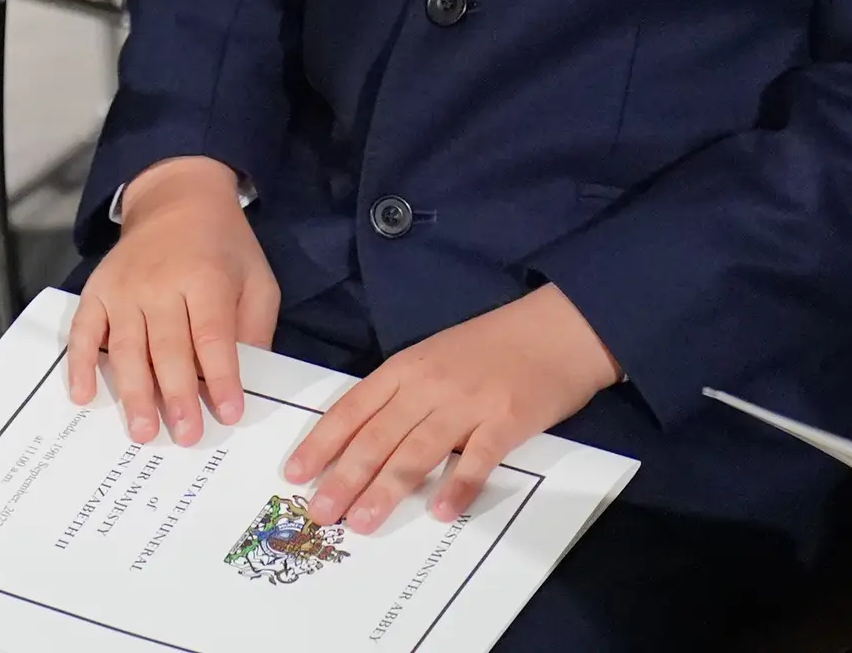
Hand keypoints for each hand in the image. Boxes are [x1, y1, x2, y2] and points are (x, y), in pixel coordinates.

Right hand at [64, 158, 277, 446]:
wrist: (177, 198)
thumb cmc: (223, 247)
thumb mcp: (256, 278)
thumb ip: (254, 328)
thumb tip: (246, 381)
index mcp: (204, 277)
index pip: (212, 336)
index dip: (220, 378)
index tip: (228, 414)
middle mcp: (159, 283)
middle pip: (167, 347)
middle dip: (177, 395)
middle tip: (185, 436)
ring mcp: (123, 288)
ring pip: (127, 347)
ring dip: (133, 392)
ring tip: (142, 432)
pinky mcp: (97, 291)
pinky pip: (83, 330)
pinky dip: (80, 364)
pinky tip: (83, 396)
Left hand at [280, 285, 616, 532]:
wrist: (557, 328)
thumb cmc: (491, 346)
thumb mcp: (434, 357)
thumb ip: (403, 395)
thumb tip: (363, 440)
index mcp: (406, 368)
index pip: (353, 408)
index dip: (322, 442)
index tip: (295, 473)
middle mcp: (429, 386)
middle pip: (377, 436)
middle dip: (344, 477)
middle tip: (319, 512)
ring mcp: (468, 403)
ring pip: (418, 451)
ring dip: (387, 488)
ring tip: (363, 522)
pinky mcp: (507, 420)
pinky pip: (478, 458)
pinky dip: (458, 485)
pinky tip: (440, 512)